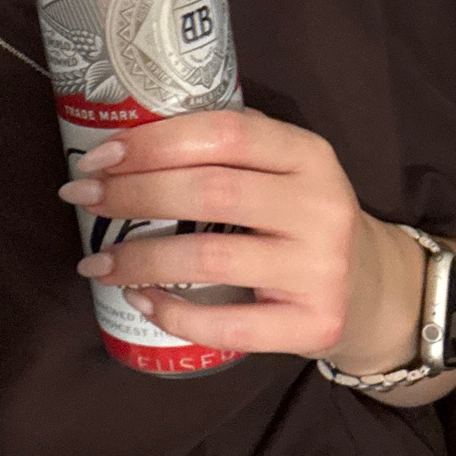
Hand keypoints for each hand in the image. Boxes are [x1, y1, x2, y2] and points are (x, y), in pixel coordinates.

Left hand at [57, 107, 424, 373]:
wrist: (373, 290)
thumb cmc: (302, 220)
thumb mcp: (285, 170)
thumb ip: (229, 149)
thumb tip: (128, 140)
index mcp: (308, 154)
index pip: (225, 132)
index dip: (155, 141)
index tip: (99, 155)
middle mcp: (320, 206)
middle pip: (210, 192)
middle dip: (133, 194)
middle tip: (81, 198)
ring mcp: (321, 268)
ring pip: (210, 258)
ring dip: (138, 259)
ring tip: (95, 260)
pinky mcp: (314, 323)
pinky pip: (228, 322)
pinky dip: (173, 311)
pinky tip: (139, 299)